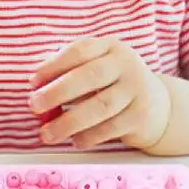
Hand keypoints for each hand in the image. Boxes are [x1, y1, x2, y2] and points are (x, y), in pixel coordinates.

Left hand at [29, 37, 171, 150]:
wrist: (156, 104)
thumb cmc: (111, 84)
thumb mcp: (95, 68)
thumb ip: (66, 73)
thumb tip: (35, 87)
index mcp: (109, 47)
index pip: (80, 50)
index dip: (54, 65)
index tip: (32, 81)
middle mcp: (126, 64)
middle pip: (91, 76)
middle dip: (58, 91)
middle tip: (34, 105)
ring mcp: (136, 90)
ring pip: (101, 106)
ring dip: (69, 122)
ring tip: (47, 133)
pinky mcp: (141, 115)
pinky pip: (111, 128)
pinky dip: (89, 136)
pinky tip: (75, 141)